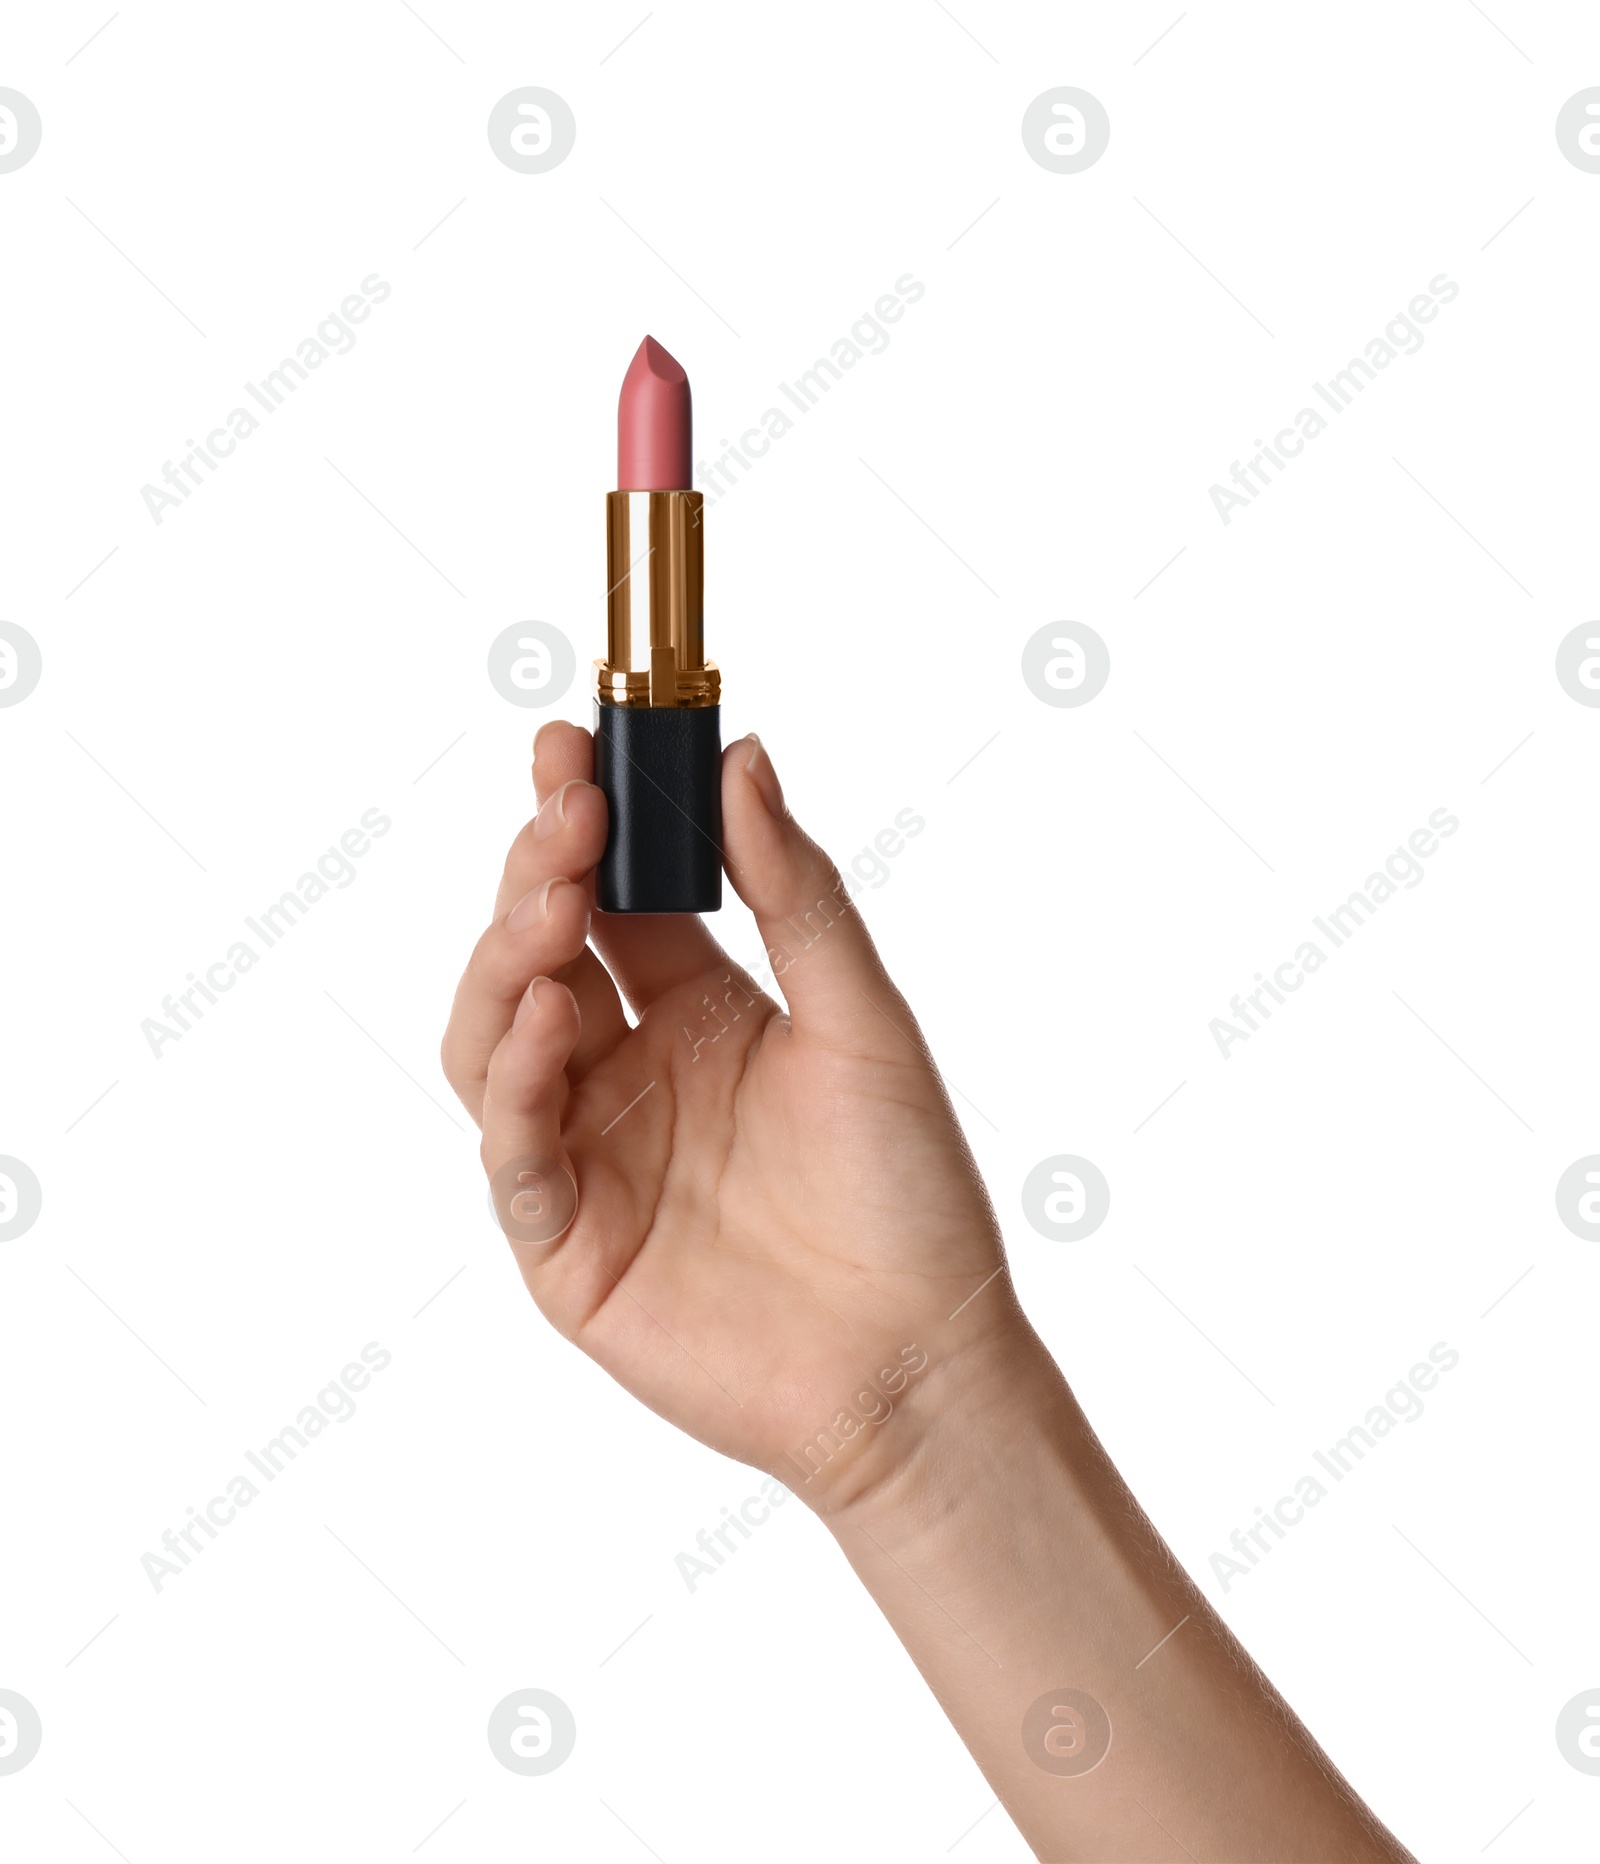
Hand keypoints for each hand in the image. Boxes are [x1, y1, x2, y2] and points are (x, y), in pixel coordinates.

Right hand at [442, 722, 1015, 1508]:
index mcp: (700, 1011)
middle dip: (539, 874)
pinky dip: (513, 1079)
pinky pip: (511, 1150)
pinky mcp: (565, 1243)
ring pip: (493, 1037)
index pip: (613, 895)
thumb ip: (795, 894)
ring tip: (551, 902)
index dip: (585, 820)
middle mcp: (631, 1072)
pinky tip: (548, 1016)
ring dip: (508, 960)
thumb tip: (745, 756)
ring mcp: (591, 1153)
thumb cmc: (908, 1193)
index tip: (572, 742)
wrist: (921, 1360)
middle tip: (565, 812)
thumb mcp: (862, 1019)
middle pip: (539, 952)